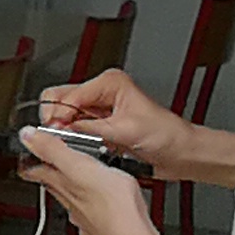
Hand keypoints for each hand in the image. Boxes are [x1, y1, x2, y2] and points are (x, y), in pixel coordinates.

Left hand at [17, 117, 158, 234]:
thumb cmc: (112, 205)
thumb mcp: (79, 166)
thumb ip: (52, 150)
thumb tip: (26, 135)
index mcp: (61, 183)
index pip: (34, 170)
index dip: (28, 159)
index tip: (26, 151)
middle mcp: (68, 200)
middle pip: (51, 184)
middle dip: (47, 171)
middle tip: (44, 161)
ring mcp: (84, 215)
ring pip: (70, 198)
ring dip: (70, 187)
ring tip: (75, 176)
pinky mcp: (100, 225)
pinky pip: (90, 212)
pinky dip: (90, 204)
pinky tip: (98, 202)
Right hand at [33, 67, 192, 178]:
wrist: (179, 152)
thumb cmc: (166, 134)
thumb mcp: (125, 130)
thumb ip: (90, 128)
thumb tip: (61, 129)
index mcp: (110, 82)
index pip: (70, 94)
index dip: (60, 114)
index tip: (56, 130)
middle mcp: (101, 93)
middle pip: (60, 99)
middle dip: (55, 118)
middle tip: (57, 135)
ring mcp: (97, 109)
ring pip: (62, 114)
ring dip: (62, 129)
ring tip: (70, 142)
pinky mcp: (96, 125)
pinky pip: (71, 129)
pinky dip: (69, 138)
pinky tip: (77, 145)